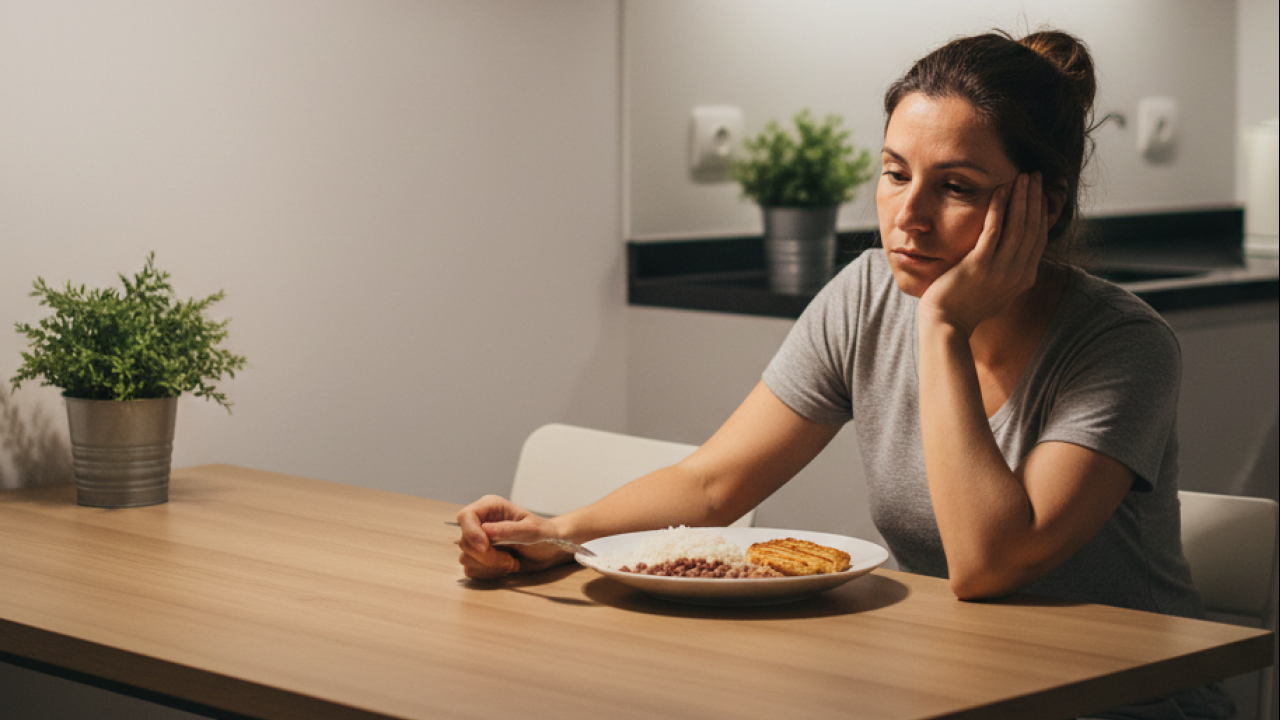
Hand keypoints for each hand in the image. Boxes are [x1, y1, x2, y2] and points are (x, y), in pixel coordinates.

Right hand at [455, 495, 572, 578]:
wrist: (550, 550)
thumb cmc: (544, 534)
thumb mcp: (532, 530)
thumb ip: (510, 529)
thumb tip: (485, 529)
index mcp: (490, 507)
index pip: (466, 516)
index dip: (471, 533)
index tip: (485, 547)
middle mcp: (480, 522)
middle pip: (465, 542)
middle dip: (487, 555)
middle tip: (509, 559)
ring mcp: (477, 541)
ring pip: (466, 558)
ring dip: (490, 565)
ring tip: (510, 562)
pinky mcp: (478, 558)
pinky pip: (471, 570)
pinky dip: (489, 573)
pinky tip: (504, 567)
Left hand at [918, 172, 1049, 334]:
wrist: (946, 324)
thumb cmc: (965, 305)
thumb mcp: (996, 288)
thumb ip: (1007, 269)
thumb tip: (1011, 252)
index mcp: (1024, 278)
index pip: (1039, 238)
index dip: (1042, 212)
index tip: (1041, 192)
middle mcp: (1018, 273)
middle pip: (1033, 228)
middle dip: (1036, 199)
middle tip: (1036, 176)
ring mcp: (1000, 270)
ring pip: (1018, 226)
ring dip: (1022, 197)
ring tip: (1023, 176)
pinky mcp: (980, 265)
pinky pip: (993, 230)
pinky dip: (999, 208)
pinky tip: (1000, 189)